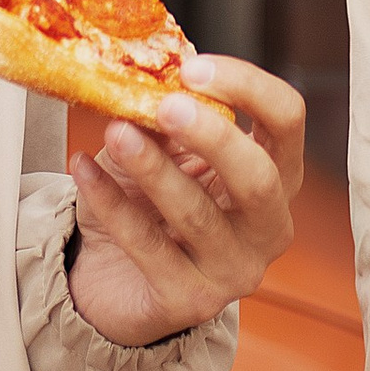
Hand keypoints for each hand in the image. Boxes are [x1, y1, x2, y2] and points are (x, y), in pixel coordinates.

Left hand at [66, 53, 305, 345]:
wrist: (113, 277)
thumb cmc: (150, 204)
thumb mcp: (164, 151)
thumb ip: (168, 120)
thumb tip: (153, 79)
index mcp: (275, 175)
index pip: (286, 120)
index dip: (249, 87)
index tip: (193, 67)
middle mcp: (268, 226)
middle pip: (259, 177)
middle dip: (212, 136)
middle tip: (165, 104)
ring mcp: (234, 270)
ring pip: (197, 215)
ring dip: (152, 167)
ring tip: (114, 131)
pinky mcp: (190, 302)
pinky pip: (148, 247)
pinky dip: (112, 202)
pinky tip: (82, 168)